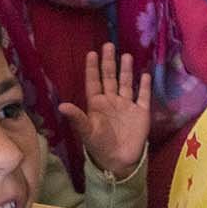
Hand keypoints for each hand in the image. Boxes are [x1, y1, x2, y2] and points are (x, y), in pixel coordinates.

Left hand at [57, 45, 151, 180]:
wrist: (120, 162)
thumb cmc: (99, 146)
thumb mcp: (86, 132)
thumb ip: (77, 118)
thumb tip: (61, 105)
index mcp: (97, 104)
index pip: (94, 82)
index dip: (93, 68)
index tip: (91, 53)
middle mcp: (112, 101)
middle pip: (110, 78)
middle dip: (109, 62)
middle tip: (108, 45)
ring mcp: (127, 106)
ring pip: (126, 83)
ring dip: (126, 70)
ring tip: (127, 55)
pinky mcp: (141, 112)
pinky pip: (143, 96)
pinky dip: (144, 85)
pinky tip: (145, 74)